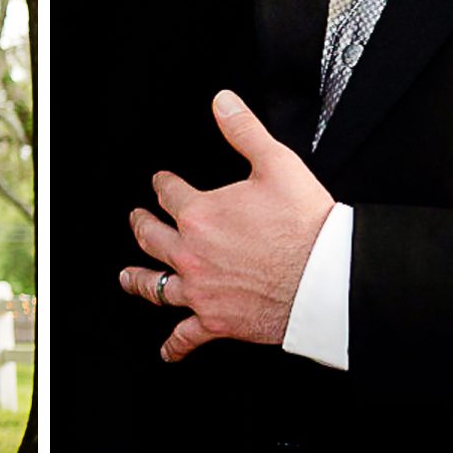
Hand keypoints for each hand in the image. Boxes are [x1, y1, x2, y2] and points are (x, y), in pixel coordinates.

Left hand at [120, 90, 333, 363]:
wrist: (326, 277)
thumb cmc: (305, 223)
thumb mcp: (276, 164)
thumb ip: (244, 131)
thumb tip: (222, 101)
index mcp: (201, 213)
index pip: (169, 193)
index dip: (163, 185)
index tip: (160, 182)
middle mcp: (191, 253)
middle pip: (152, 236)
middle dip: (141, 224)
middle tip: (137, 219)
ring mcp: (200, 289)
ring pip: (156, 285)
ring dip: (138, 279)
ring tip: (127, 276)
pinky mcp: (215, 321)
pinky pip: (186, 336)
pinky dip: (174, 345)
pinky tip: (167, 350)